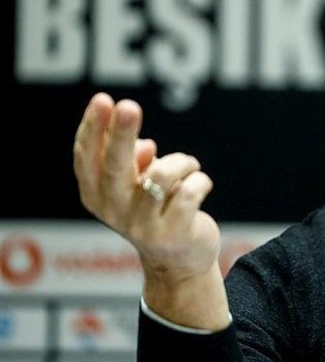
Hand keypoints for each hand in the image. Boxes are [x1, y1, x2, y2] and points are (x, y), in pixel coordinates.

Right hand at [73, 92, 228, 328]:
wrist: (179, 262)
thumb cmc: (156, 209)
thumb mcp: (135, 183)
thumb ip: (131, 159)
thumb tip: (146, 146)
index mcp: (96, 195)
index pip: (87, 157)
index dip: (93, 128)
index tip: (103, 99)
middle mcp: (113, 211)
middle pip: (114, 167)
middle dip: (121, 135)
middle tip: (128, 105)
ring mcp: (142, 226)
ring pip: (162, 175)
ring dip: (182, 162)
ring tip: (189, 167)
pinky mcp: (173, 234)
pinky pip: (189, 193)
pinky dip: (200, 180)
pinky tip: (201, 184)